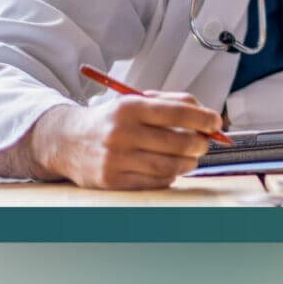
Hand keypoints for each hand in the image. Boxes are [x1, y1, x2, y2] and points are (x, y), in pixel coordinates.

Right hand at [26, 93, 221, 189]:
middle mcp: (121, 133)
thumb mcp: (136, 101)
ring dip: (189, 163)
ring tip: (191, 158)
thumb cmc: (111, 120)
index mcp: (130, 107)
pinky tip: (170, 168)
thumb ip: (173, 104)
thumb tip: (209, 119)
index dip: (204, 119)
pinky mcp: (112, 180)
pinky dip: (170, 176)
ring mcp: (115, 159)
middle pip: (179, 142)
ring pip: (170, 165)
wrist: (66, 141)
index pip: (178, 113)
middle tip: (204, 143)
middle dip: (200, 144)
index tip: (216, 123)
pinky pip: (155, 181)